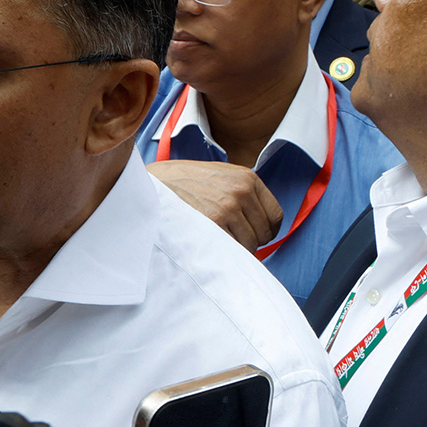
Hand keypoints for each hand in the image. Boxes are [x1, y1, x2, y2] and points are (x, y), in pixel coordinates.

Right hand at [147, 159, 284, 251]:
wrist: (150, 184)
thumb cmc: (181, 182)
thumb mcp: (217, 174)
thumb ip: (241, 191)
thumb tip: (261, 221)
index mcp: (246, 178)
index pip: (275, 216)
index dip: (265, 229)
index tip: (254, 233)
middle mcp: (241, 191)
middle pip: (263, 234)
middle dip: (249, 240)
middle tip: (228, 237)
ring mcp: (227, 208)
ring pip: (249, 246)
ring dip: (235, 248)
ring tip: (214, 238)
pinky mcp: (213, 225)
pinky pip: (232, 250)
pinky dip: (223, 252)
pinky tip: (208, 242)